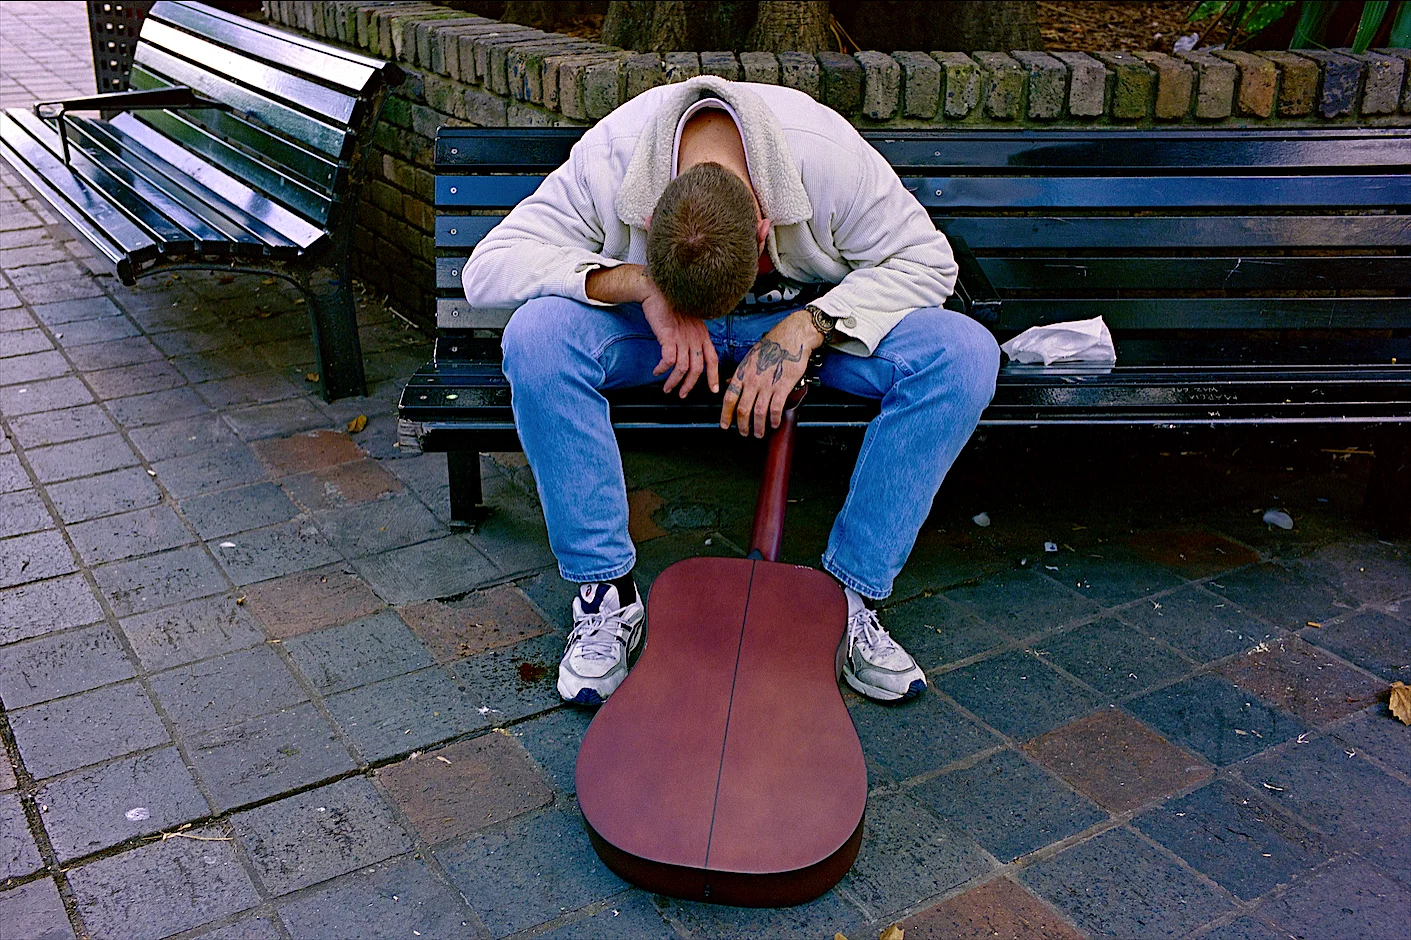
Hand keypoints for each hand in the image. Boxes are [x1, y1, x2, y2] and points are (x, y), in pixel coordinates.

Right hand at [642, 281, 718, 396]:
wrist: (657, 290)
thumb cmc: (671, 304)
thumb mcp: (690, 321)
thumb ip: (693, 335)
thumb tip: (691, 351)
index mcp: (702, 334)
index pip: (713, 359)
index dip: (714, 375)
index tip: (713, 389)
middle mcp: (695, 337)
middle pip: (698, 369)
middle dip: (690, 386)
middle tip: (682, 395)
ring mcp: (683, 338)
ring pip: (683, 368)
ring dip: (674, 382)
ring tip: (667, 388)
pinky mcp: (669, 337)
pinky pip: (668, 360)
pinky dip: (662, 369)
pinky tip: (657, 371)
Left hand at [720, 309, 822, 437]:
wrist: (790, 337)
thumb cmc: (771, 346)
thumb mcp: (749, 358)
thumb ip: (740, 373)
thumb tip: (729, 383)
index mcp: (742, 373)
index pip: (729, 398)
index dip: (725, 414)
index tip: (725, 425)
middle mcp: (752, 380)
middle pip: (742, 409)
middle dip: (742, 425)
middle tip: (744, 433)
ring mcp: (767, 384)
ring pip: (758, 412)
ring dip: (758, 426)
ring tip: (759, 433)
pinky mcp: (782, 386)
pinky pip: (775, 408)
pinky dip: (773, 419)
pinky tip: (774, 424)